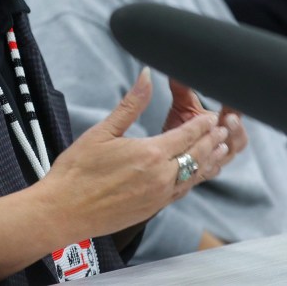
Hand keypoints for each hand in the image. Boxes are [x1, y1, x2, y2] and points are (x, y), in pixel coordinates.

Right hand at [36, 68, 231, 241]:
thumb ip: (131, 104)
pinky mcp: (153, 209)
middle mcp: (161, 177)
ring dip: (208, 160)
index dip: (202, 125)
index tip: (212, 116)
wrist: (64, 210)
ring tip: (219, 149)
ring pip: (194, 176)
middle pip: (196, 155)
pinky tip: (194, 175)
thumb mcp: (103, 131)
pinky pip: (182, 192)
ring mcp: (159, 196)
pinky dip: (194, 179)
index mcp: (150, 154)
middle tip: (223, 129)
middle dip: (211, 140)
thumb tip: (146, 77)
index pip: (187, 135)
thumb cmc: (77, 170)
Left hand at [164, 79, 247, 176]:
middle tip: (228, 118)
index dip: (237, 106)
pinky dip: (211, 163)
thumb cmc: (178, 126)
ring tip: (218, 136)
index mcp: (224, 122)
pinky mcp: (204, 171)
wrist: (167, 154)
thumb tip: (176, 69)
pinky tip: (205, 158)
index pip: (237, 112)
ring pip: (229, 155)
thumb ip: (182, 87)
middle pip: (239, 137)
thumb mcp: (182, 104)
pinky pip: (212, 169)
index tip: (233, 99)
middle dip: (236, 128)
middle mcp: (224, 142)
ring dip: (226, 146)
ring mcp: (216, 158)